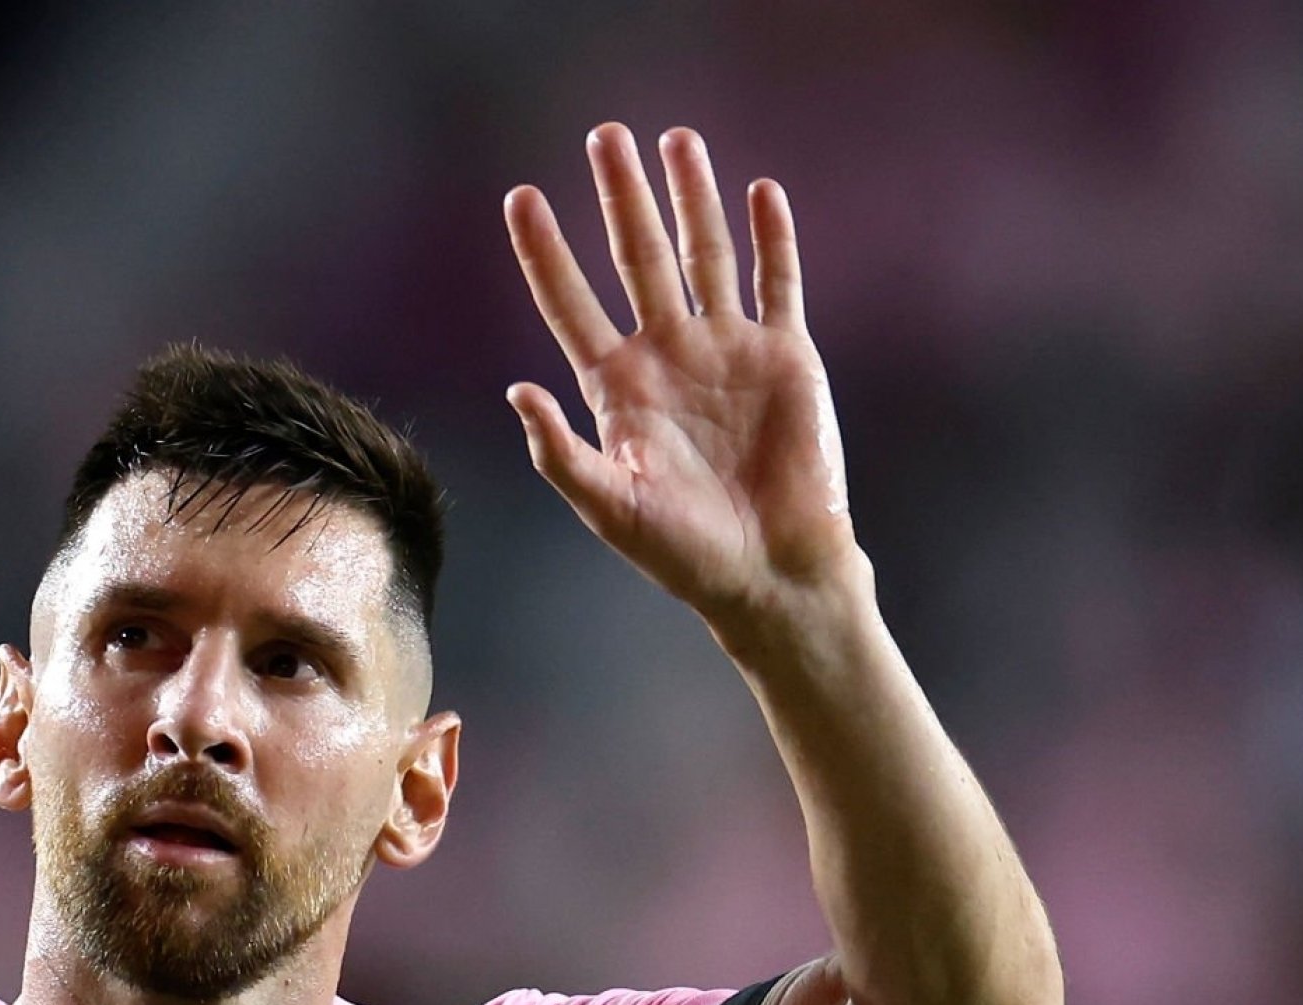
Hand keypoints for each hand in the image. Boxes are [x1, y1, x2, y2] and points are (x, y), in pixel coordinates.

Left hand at [503, 125, 861, 641]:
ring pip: (704, 255)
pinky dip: (771, 239)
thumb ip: (561, 452)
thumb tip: (518, 391)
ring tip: (674, 140)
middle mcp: (668, 357)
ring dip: (690, 198)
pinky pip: (776, 283)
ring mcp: (727, 351)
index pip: (571, 303)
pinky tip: (757, 192)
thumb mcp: (610, 507)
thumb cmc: (683, 553)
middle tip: (605, 135)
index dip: (546, 252)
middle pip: (639, 259)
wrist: (771, 571)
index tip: (520, 197)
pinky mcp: (785, 357)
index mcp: (617, 388)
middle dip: (621, 198)